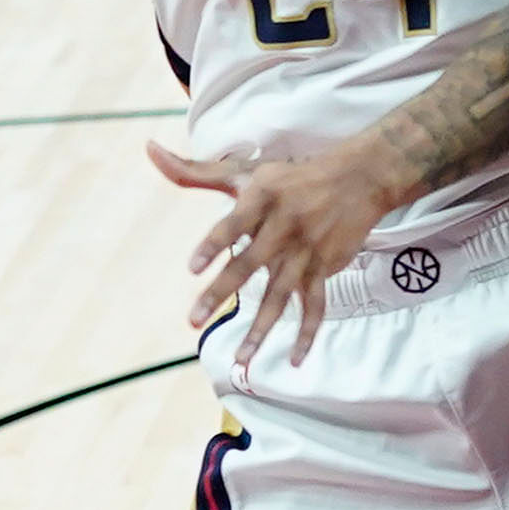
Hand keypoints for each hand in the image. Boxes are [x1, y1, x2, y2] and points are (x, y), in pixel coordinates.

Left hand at [148, 132, 402, 373]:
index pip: (233, 223)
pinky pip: (316, 305)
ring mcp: (305, 251)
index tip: (193, 268)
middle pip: (249, 264)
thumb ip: (195, 171)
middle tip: (193, 321)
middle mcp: (283, 226)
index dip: (214, 244)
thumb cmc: (292, 176)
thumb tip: (149, 150)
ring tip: (241, 358)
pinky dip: (307, 333)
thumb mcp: (246, 171)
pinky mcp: (324, 267)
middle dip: (220, 293)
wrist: (359, 179)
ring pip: (281, 295)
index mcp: (261, 199)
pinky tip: (295, 359)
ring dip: (261, 329)